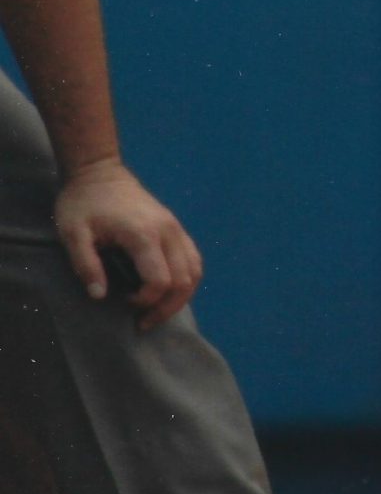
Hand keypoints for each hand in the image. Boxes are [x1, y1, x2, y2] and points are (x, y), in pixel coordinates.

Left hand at [54, 159, 202, 331]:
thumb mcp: (73, 234)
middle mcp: (167, 231)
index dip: (145, 301)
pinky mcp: (176, 227)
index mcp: (143, 234)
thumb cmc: (83, 203)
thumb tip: (99, 296)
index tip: (122, 302)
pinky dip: (186, 279)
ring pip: (195, 271)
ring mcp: (175, 228)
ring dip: (181, 297)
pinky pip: (193, 259)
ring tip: (158, 310)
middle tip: (143, 322)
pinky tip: (168, 289)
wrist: (99, 171)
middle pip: (184, 280)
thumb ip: (86, 265)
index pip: (160, 281)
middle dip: (166, 307)